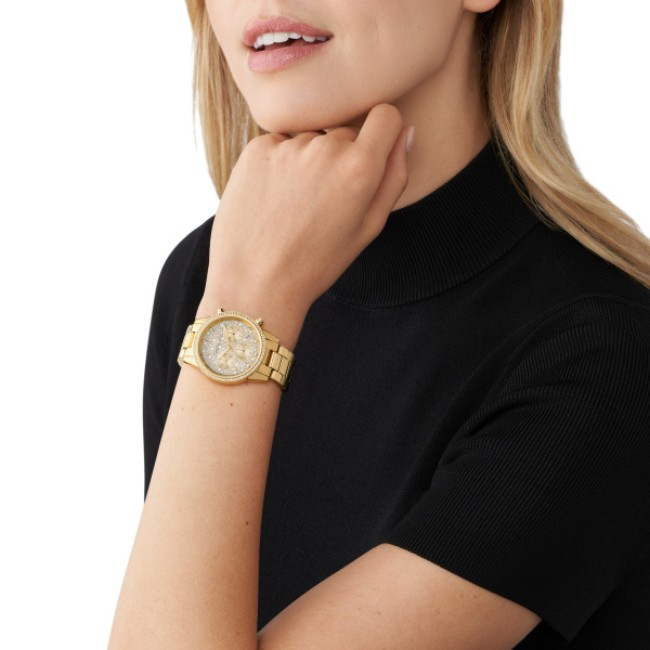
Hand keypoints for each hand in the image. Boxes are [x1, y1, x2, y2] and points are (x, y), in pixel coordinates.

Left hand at [202, 103, 412, 320]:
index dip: (382, 133)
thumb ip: (394, 176)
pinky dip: (280, 164)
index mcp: (360, 168)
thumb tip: (406, 132)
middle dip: (342, 158)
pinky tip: (274, 199)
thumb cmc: (317, 262)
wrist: (255, 281)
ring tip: (295, 206)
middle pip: (345, 132)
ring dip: (309, 162)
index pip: (385, 115)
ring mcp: (287, 146)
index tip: (372, 154)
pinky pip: (279, 145)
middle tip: (325, 202)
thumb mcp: (369, 227)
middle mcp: (325, 147)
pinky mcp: (257, 150)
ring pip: (311, 140)